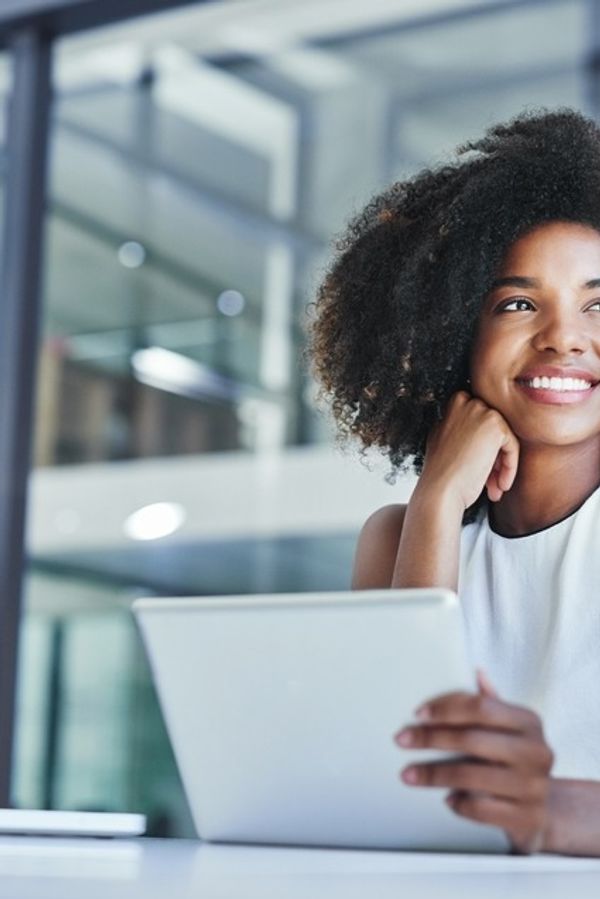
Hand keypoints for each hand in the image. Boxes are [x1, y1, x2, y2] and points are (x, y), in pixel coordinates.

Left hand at [394, 671, 553, 853]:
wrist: (545, 809)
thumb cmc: (516, 759)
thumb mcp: (511, 728)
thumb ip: (492, 703)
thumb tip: (477, 672)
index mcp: (529, 722)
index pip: (481, 707)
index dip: (446, 708)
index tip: (417, 714)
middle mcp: (536, 752)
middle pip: (471, 740)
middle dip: (431, 739)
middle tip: (401, 740)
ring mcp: (533, 786)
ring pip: (471, 777)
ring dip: (434, 774)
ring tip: (408, 774)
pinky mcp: (527, 817)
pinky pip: (481, 809)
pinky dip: (458, 804)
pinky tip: (446, 799)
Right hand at [420, 390, 519, 508]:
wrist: (440, 490)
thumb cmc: (441, 474)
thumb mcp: (444, 440)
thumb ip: (459, 428)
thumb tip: (479, 432)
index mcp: (453, 404)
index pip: (481, 422)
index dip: (482, 447)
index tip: (480, 468)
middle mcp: (467, 402)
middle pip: (493, 430)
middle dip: (494, 457)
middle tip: (490, 482)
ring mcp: (481, 411)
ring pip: (504, 439)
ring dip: (502, 465)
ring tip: (495, 487)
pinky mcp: (496, 426)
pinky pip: (512, 447)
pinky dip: (510, 468)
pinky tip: (500, 485)